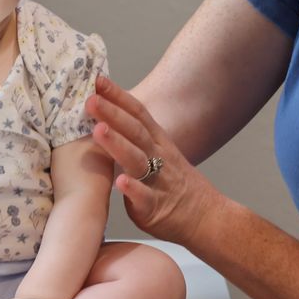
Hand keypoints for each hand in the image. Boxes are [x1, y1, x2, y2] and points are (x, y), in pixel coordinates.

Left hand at [87, 75, 225, 248]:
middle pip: (135, 131)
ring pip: (137, 160)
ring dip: (118, 144)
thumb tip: (107, 120)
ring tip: (99, 130)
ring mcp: (158, 182)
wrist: (207, 218)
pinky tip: (120, 181)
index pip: (137, 114)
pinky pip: (144, 198)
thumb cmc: (176, 186)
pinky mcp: (155, 208)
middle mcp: (159, 158)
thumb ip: (136, 139)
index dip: (118, 96)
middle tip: (90, 99)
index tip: (97, 80)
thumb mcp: (160, 155)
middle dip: (112, 114)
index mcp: (157, 144)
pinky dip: (133, 189)